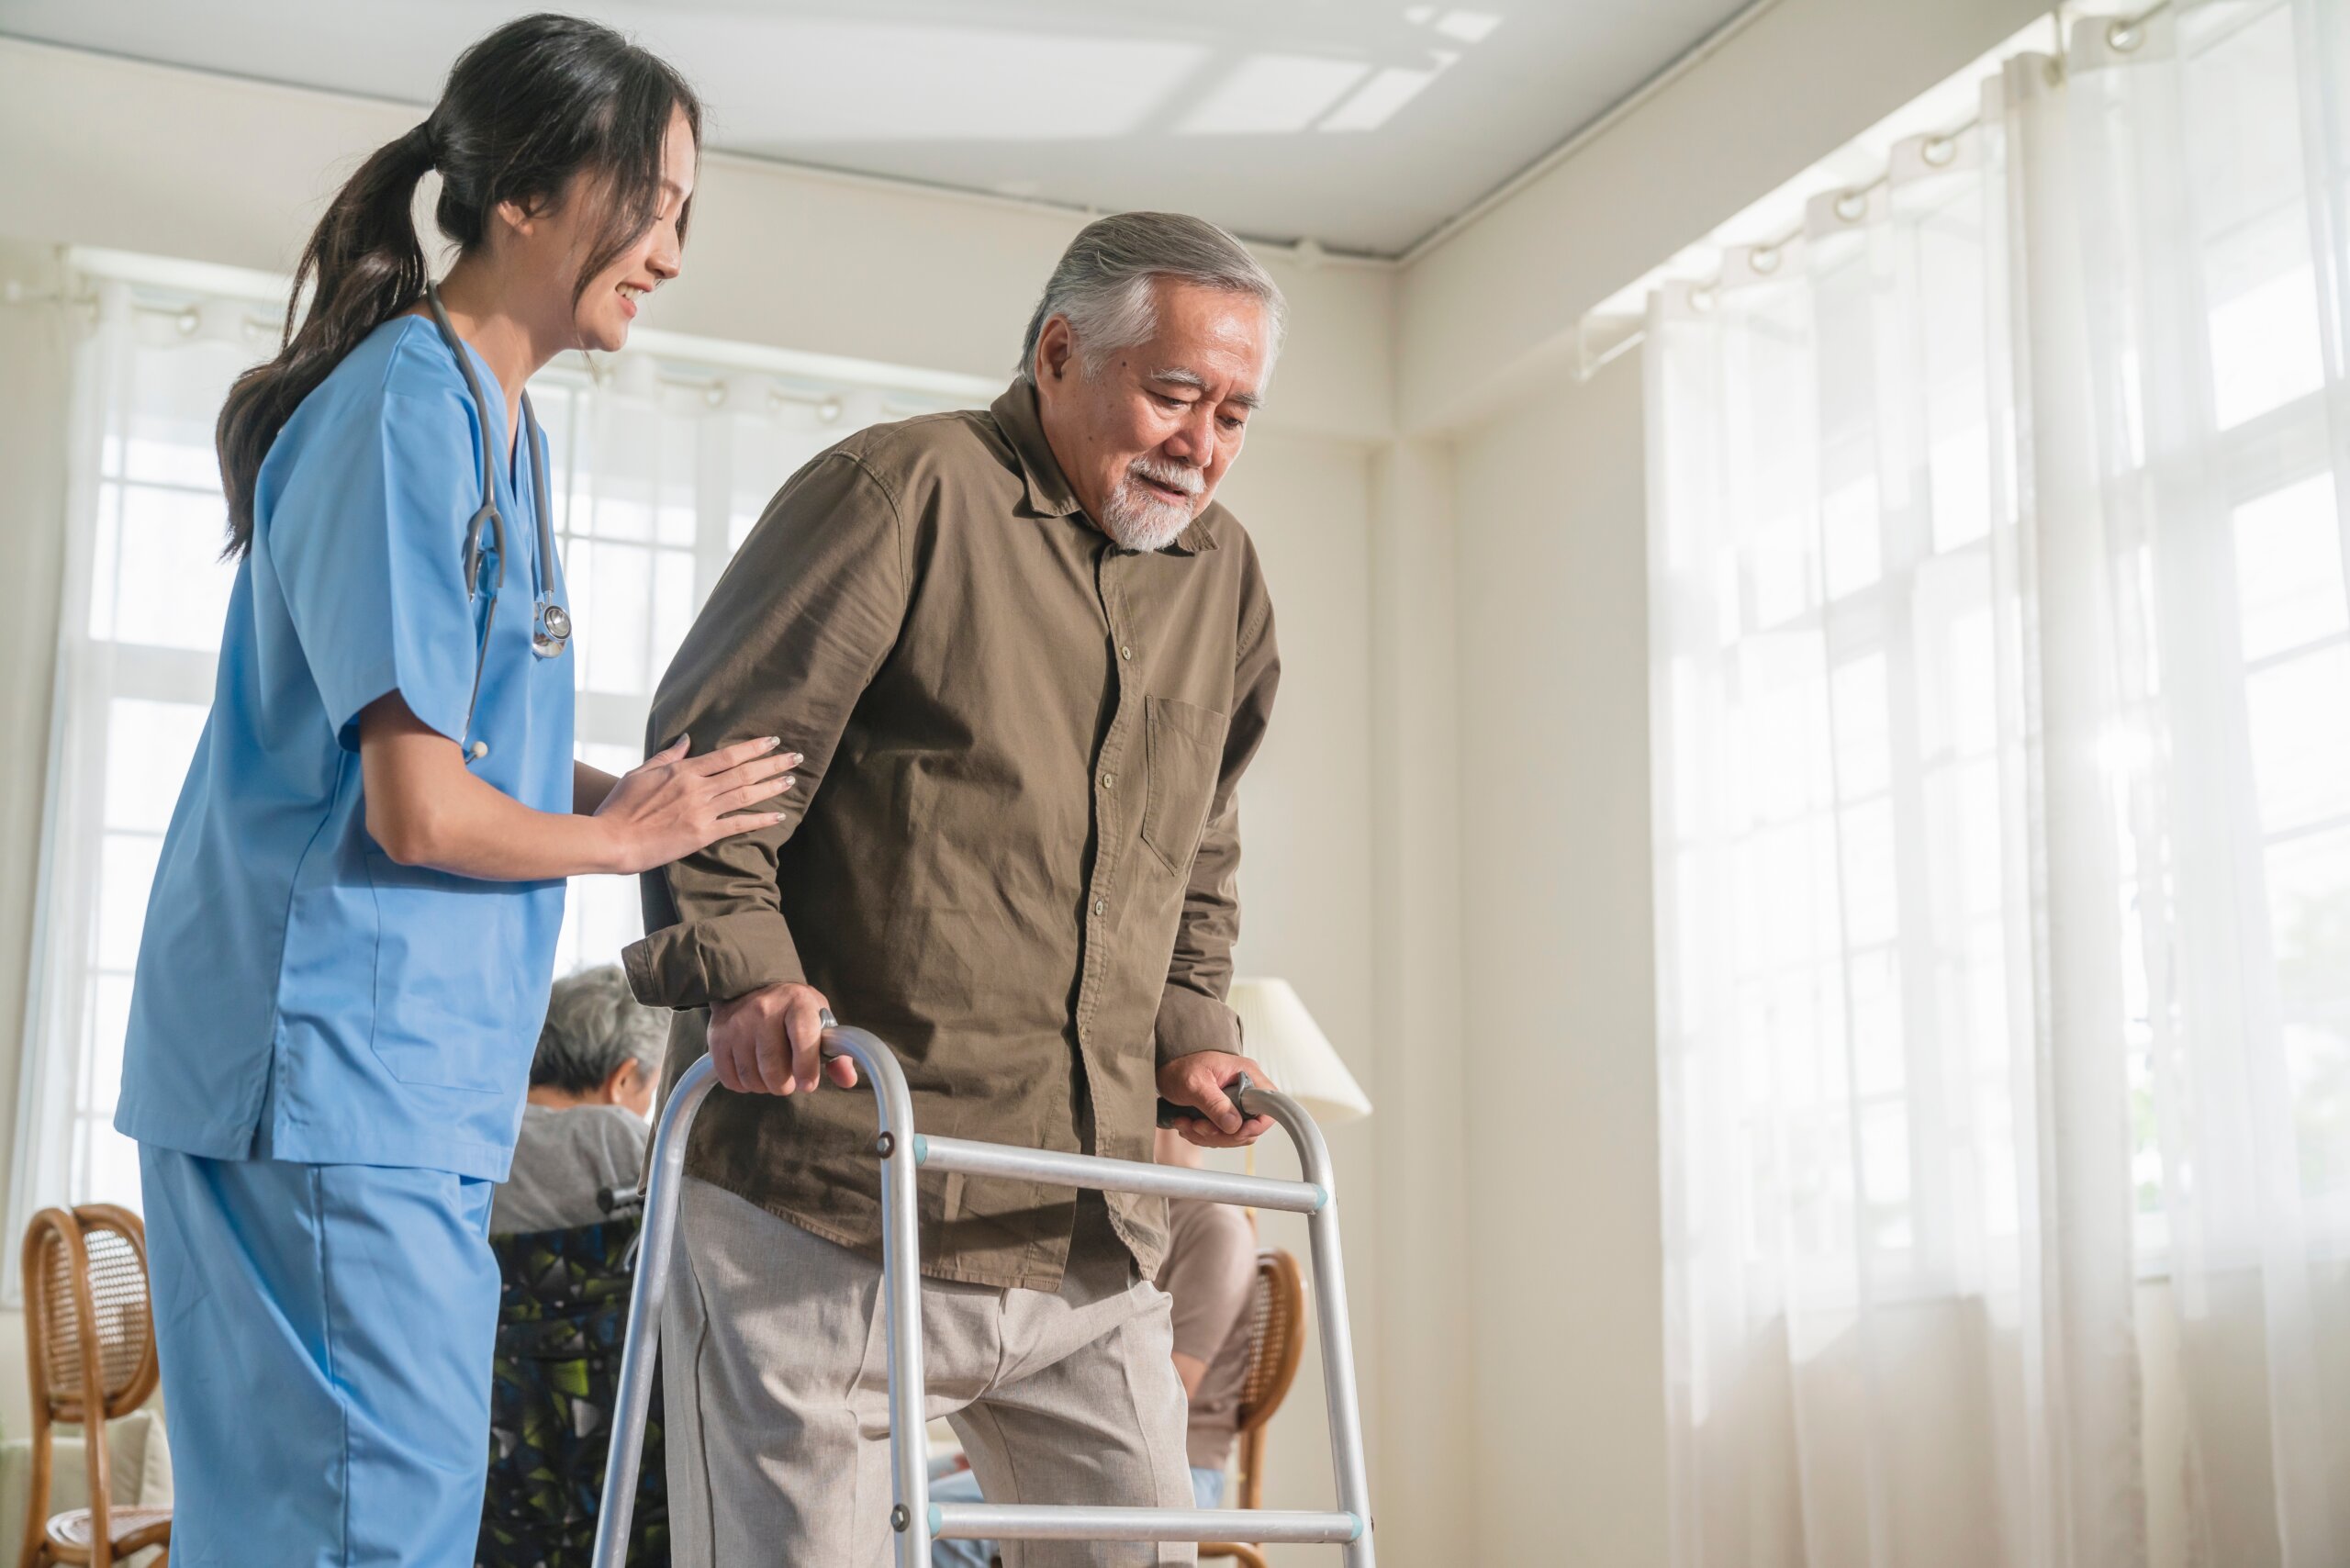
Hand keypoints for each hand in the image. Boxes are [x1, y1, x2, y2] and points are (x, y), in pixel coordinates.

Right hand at [594, 734, 800, 873]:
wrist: (612, 840)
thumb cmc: (621, 806)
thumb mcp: (641, 773)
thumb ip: (667, 756)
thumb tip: (686, 739)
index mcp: (683, 770)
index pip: (727, 755)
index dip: (754, 748)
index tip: (773, 742)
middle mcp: (697, 788)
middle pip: (744, 772)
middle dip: (772, 763)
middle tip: (796, 758)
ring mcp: (702, 811)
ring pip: (746, 795)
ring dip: (772, 787)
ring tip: (791, 780)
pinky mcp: (702, 835)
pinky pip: (738, 825)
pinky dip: (760, 820)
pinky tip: (778, 816)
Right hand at [708, 982, 859, 1095]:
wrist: (752, 986)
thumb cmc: (793, 1009)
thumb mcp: (818, 1018)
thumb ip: (835, 1051)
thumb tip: (847, 1080)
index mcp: (797, 1004)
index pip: (803, 1039)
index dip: (806, 1067)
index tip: (808, 1084)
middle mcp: (765, 1011)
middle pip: (773, 1069)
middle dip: (785, 1085)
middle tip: (789, 1081)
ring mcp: (738, 1024)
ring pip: (751, 1078)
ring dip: (764, 1086)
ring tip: (770, 1074)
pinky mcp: (718, 1037)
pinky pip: (731, 1079)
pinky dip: (744, 1085)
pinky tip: (753, 1072)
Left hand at [1156, 1051, 1276, 1147]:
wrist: (1165, 1069)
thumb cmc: (1180, 1067)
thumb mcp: (1195, 1084)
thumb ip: (1215, 1103)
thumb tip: (1234, 1124)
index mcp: (1247, 1074)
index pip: (1270, 1104)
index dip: (1257, 1124)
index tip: (1234, 1131)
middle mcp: (1246, 1089)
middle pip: (1250, 1126)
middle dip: (1222, 1134)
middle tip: (1198, 1127)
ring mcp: (1235, 1103)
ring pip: (1234, 1134)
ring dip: (1208, 1136)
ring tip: (1187, 1123)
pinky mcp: (1224, 1113)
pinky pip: (1222, 1135)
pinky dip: (1202, 1135)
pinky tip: (1187, 1124)